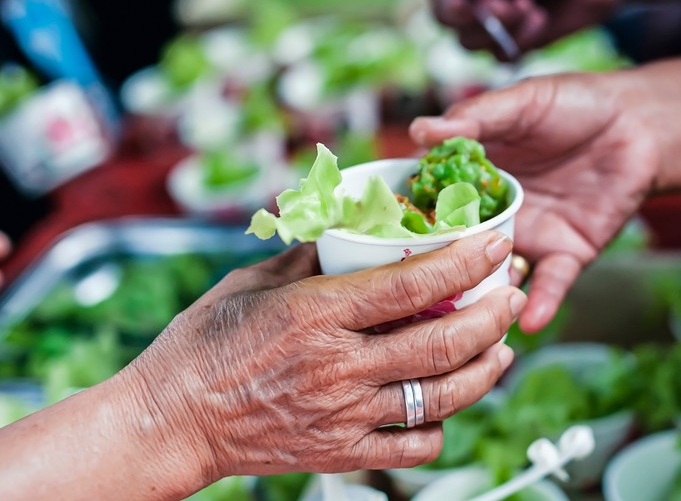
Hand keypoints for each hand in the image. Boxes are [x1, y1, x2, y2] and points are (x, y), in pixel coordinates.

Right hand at [124, 231, 524, 481]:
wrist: (170, 420)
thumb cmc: (203, 343)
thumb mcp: (252, 282)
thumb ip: (308, 255)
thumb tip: (350, 229)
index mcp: (317, 312)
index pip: (412, 284)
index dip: (465, 260)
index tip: (494, 242)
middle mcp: (339, 365)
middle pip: (443, 342)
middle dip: (492, 316)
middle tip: (510, 295)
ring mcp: (343, 414)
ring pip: (440, 395)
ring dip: (484, 370)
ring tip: (501, 350)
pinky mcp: (340, 452)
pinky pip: (411, 445)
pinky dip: (440, 426)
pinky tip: (448, 404)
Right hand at [410, 75, 657, 331]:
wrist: (640, 122)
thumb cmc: (576, 104)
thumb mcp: (522, 103)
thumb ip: (477, 118)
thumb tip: (421, 129)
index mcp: (474, 179)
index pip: (433, 206)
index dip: (410, 223)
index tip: (382, 244)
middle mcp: (495, 215)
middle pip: (458, 251)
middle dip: (438, 274)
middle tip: (412, 297)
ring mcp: (529, 237)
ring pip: (497, 276)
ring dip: (482, 301)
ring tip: (460, 326)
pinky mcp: (566, 252)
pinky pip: (551, 283)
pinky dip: (541, 303)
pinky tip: (528, 321)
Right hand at [422, 0, 631, 57]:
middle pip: (445, 15)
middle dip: (480, 16)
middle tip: (514, 4)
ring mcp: (491, 15)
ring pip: (467, 41)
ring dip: (501, 30)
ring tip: (533, 8)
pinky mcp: (513, 38)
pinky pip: (496, 55)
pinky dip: (519, 44)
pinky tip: (542, 20)